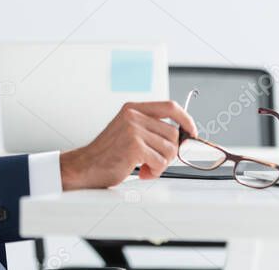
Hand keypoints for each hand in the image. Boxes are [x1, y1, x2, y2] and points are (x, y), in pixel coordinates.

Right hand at [59, 100, 196, 189]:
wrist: (86, 166)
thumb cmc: (108, 153)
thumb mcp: (128, 131)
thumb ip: (151, 129)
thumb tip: (183, 136)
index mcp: (133, 109)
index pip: (170, 106)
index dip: (186, 119)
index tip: (192, 131)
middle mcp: (133, 115)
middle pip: (174, 133)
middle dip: (169, 152)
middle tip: (153, 160)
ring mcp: (133, 130)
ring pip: (170, 149)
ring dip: (160, 163)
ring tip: (144, 165)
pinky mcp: (135, 146)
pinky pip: (161, 162)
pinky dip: (154, 171)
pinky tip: (141, 171)